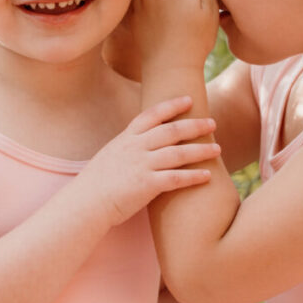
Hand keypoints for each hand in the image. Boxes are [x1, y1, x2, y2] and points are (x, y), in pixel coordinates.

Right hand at [75, 95, 220, 226]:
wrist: (86, 203)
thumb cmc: (96, 184)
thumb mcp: (110, 156)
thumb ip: (127, 148)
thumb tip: (140, 145)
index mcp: (126, 138)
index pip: (152, 115)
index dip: (172, 106)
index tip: (189, 100)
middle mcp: (135, 148)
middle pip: (171, 130)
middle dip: (194, 125)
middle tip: (212, 122)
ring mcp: (141, 165)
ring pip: (178, 153)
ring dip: (200, 150)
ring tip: (217, 149)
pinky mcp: (147, 185)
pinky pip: (176, 178)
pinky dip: (194, 176)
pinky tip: (208, 176)